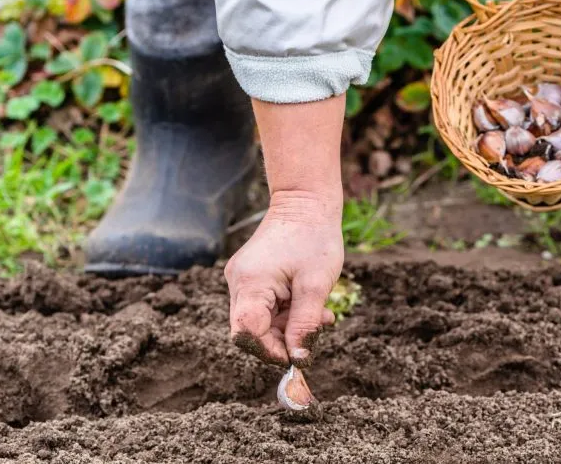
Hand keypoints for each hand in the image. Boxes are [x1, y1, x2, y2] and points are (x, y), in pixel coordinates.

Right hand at [224, 190, 343, 403]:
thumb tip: (298, 359)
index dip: (269, 350)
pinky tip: (310, 304)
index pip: (246, 334)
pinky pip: (266, 306)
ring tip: (321, 313)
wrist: (306, 202)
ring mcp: (243, 280)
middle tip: (316, 330)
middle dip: (284, 338)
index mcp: (250, 284)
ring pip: (261, 320)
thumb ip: (305, 324)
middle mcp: (239, 283)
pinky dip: (288, 312)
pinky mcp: (252, 277)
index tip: (297, 354)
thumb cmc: (313, 239)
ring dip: (290, 325)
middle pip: (252, 330)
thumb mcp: (316, 286)